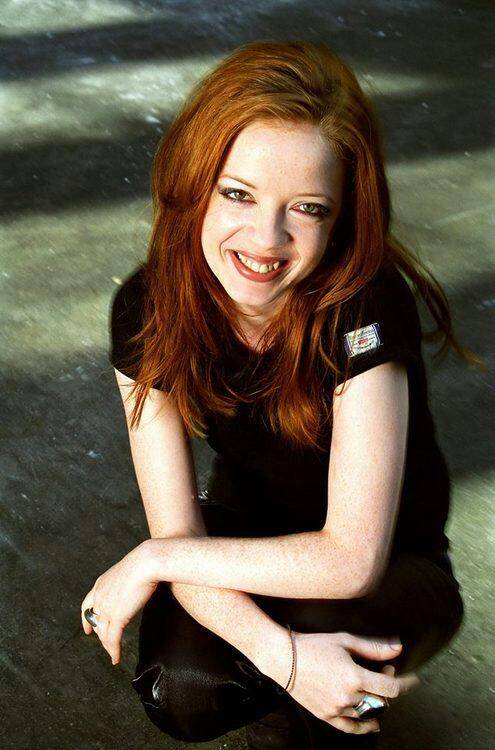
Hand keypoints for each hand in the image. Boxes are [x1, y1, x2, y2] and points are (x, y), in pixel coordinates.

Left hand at [80, 541, 157, 664]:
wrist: (146, 562)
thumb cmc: (145, 561)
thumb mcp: (129, 570)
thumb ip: (127, 580)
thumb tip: (136, 582)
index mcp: (101, 584)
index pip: (87, 605)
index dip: (86, 618)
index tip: (88, 628)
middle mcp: (99, 596)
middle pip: (95, 621)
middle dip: (99, 633)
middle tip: (104, 643)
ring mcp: (106, 608)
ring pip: (103, 633)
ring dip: (108, 645)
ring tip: (113, 653)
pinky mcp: (117, 617)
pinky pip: (112, 640)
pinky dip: (113, 651)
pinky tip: (116, 658)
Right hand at [264, 631, 419, 734]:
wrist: (284, 659)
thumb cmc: (313, 645)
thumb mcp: (345, 641)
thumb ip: (373, 648)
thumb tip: (398, 648)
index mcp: (354, 677)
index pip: (391, 687)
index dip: (403, 681)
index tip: (409, 677)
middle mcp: (347, 696)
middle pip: (381, 700)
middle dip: (388, 686)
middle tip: (384, 671)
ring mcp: (337, 709)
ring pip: (368, 713)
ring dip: (376, 702)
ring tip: (373, 687)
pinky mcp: (326, 715)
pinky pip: (350, 727)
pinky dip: (364, 727)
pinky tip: (373, 724)